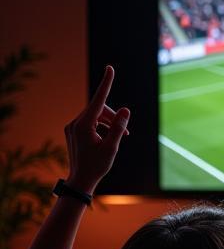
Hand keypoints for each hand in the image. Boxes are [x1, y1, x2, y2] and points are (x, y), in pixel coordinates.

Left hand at [64, 65, 129, 194]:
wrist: (80, 180)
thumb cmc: (96, 166)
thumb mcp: (112, 147)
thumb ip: (118, 127)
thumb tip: (125, 110)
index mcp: (83, 125)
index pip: (98, 100)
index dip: (106, 84)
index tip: (110, 69)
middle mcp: (75, 123)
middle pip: (98, 109)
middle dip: (113, 115)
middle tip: (126, 131)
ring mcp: (72, 127)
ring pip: (94, 116)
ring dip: (109, 122)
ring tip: (119, 137)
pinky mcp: (73, 132)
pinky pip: (90, 122)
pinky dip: (102, 126)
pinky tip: (108, 139)